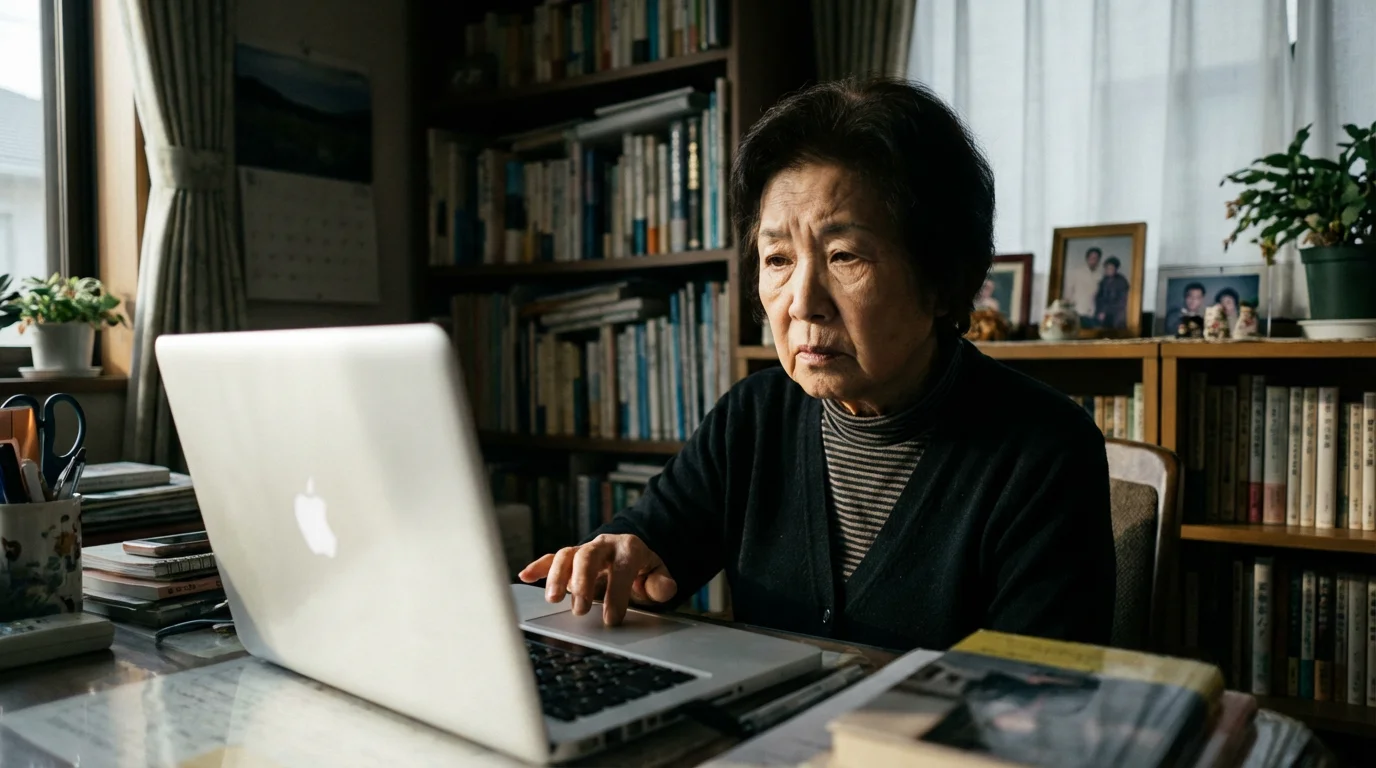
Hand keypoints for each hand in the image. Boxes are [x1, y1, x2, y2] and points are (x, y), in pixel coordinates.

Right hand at [518, 534, 676, 625]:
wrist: (631, 553)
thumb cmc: (644, 570)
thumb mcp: (659, 575)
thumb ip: (662, 584)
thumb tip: (664, 588)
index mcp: (629, 549)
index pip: (622, 568)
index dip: (617, 593)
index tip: (611, 619)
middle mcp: (604, 546)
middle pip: (589, 556)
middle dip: (583, 581)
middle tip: (580, 609)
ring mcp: (584, 551)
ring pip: (567, 555)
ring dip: (557, 576)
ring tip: (553, 599)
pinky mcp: (570, 559)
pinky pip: (552, 558)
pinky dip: (538, 566)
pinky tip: (525, 576)